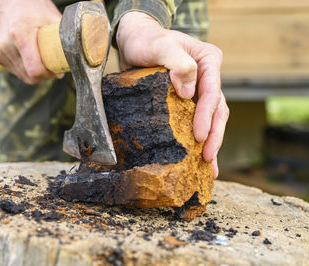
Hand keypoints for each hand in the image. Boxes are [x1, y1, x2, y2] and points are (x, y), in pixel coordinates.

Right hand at [0, 0, 62, 83]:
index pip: (34, 70)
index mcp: (20, 34)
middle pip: (29, 76)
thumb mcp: (52, 20)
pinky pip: (16, 72)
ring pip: (23, 76)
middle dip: (43, 75)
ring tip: (41, 57)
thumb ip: (61, 43)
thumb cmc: (35, 8)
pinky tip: (30, 56)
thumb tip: (64, 66)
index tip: (55, 69)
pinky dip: (25, 69)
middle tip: (51, 65)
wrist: (11, 1)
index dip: (47, 74)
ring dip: (34, 72)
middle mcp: (6, 44)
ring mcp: (0, 51)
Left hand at [117, 12, 228, 177]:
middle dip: (213, 136)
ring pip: (209, 120)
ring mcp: (197, 90)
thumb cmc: (146, 41)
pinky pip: (194, 122)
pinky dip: (197, 140)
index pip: (212, 93)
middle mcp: (207, 77)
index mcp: (208, 62)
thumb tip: (188, 93)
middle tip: (208, 159)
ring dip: (210, 143)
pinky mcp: (185, 101)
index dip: (207, 117)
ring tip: (209, 169)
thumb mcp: (161, 46)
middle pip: (217, 110)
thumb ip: (177, 63)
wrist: (134, 42)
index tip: (199, 138)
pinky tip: (196, 160)